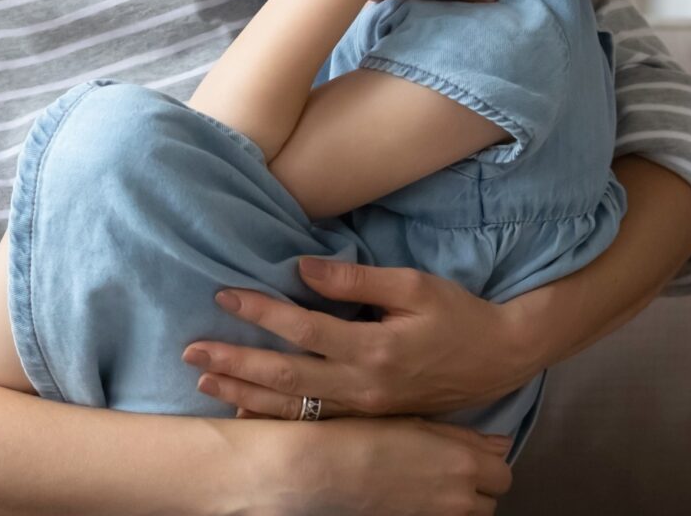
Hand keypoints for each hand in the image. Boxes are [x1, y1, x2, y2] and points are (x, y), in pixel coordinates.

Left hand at [184, 257, 543, 418]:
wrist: (498, 359)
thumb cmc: (457, 314)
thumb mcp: (414, 285)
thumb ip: (357, 279)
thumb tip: (303, 268)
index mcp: (373, 349)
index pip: (303, 329)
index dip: (260, 312)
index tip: (223, 294)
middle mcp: (363, 386)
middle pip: (285, 377)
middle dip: (235, 363)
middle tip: (191, 350)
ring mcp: (364, 409)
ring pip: (293, 407)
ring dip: (245, 394)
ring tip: (204, 381)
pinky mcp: (367, 418)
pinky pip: (312, 423)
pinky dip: (276, 418)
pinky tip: (245, 412)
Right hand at [256, 416, 512, 515]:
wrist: (321, 469)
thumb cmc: (362, 436)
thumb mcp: (415, 422)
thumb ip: (463, 436)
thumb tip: (502, 443)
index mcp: (464, 464)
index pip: (503, 472)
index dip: (487, 463)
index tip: (469, 455)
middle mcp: (459, 499)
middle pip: (492, 500)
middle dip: (478, 487)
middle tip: (450, 470)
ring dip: (462, 503)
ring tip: (432, 485)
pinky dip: (439, 512)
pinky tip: (416, 497)